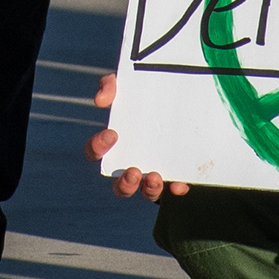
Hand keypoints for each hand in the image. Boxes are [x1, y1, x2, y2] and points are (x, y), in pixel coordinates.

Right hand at [85, 73, 189, 199]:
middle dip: (124, 183)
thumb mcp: (128, 85)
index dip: (98, 146)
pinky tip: (179, 183)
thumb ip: (111, 85)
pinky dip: (175, 188)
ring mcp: (154, 174)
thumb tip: (100, 100)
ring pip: (146, 193)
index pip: (96, 152)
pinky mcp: (176, 177)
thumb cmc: (146, 97)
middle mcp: (131, 165)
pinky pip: (175, 189)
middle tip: (133, 170)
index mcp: (115, 145)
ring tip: (154, 177)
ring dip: (148, 190)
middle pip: (120, 186)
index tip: (113, 134)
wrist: (182, 102)